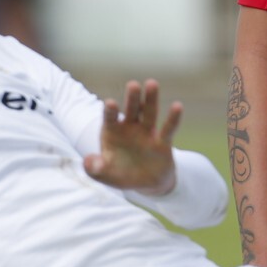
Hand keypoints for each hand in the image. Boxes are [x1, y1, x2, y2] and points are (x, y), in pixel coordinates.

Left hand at [84, 79, 183, 195]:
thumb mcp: (104, 175)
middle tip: (133, 84)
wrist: (145, 183)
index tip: (110, 103)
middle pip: (131, 110)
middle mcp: (130, 128)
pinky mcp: (162, 142)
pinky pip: (168, 129)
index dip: (110, 112)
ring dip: (150, 99)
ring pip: (149, 113)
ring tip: (152, 83)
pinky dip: (173, 118)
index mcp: (113, 132)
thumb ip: (94, 169)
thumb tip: (88, 161)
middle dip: (132, 98)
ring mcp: (147, 132)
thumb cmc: (121, 174)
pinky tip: (177, 106)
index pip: (110, 119)